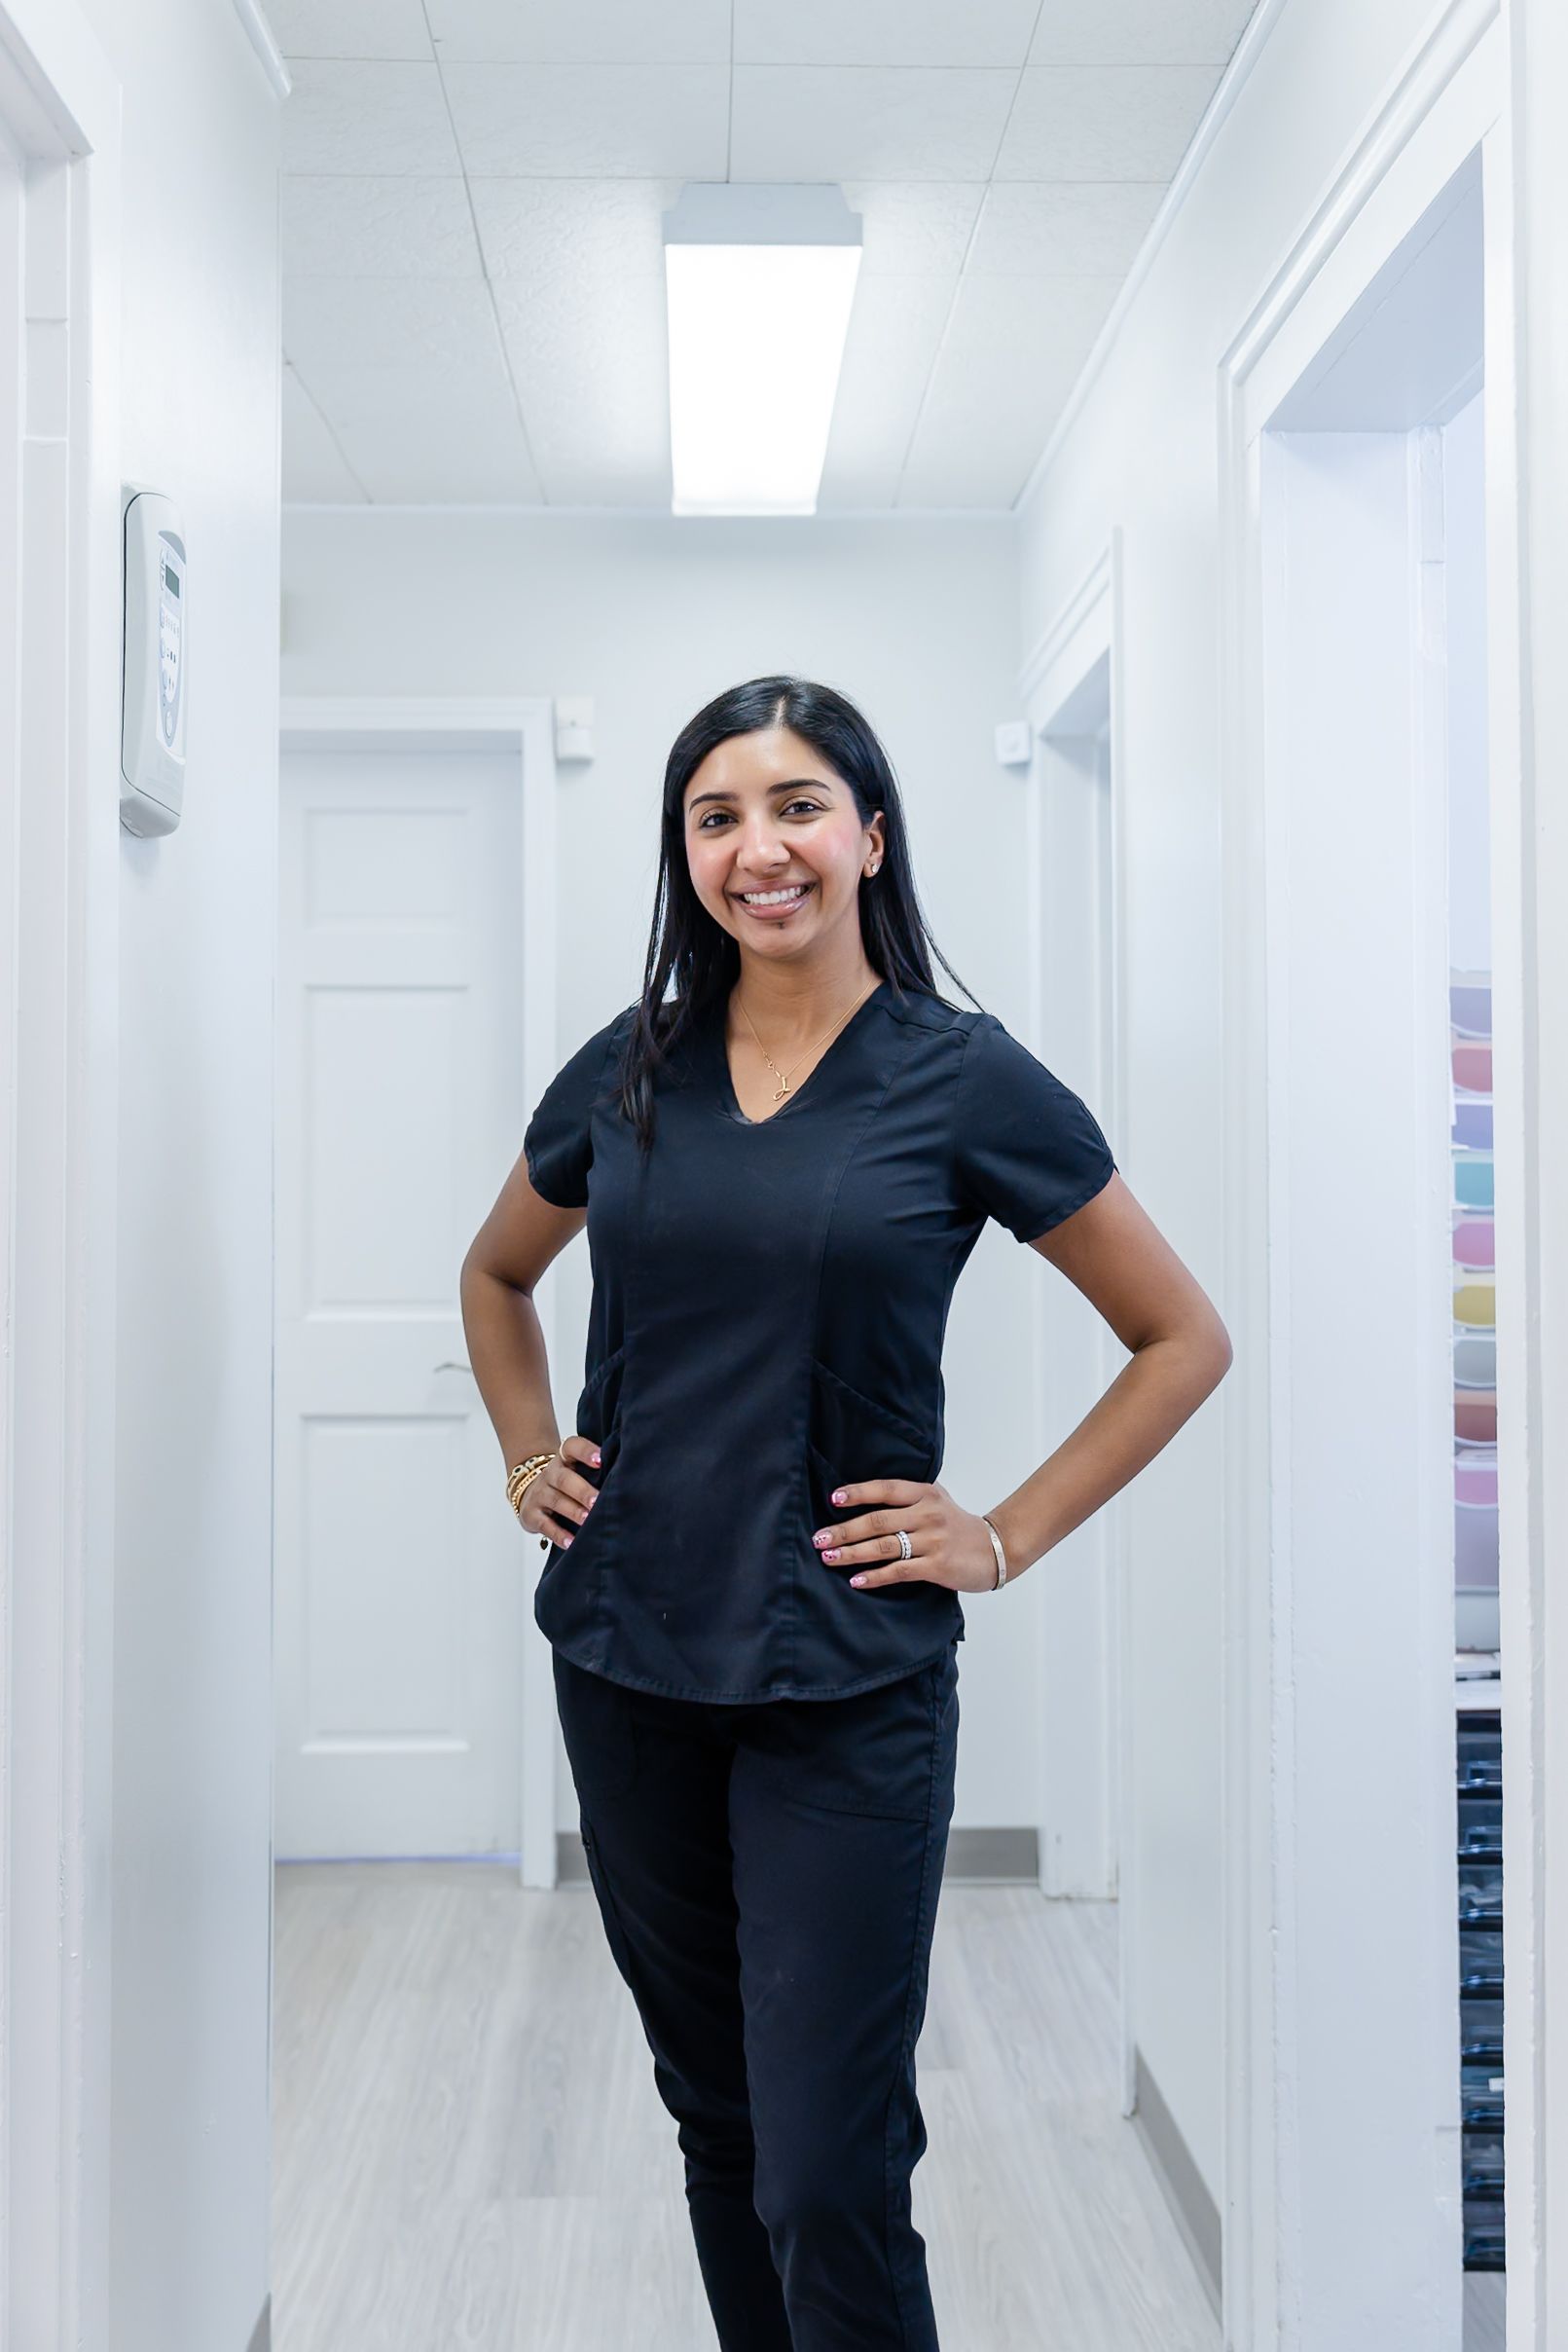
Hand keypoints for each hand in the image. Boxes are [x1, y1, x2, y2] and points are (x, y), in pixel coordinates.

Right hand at [520, 1433, 600, 1548]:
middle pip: (565, 1479)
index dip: (585, 1451)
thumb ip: (597, 1471)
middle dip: (582, 1490)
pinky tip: (571, 1542)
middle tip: (597, 1500)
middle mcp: (550, 1474)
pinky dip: (559, 1534)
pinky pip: (545, 1525)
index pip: (572, 1447)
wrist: (529, 1491)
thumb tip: (630, 1480)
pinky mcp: (531, 1514)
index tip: (601, 1460)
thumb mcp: (577, 1470)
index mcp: (564, 1458)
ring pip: (556, 1501)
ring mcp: (539, 1494)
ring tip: (588, 1520)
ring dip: (573, 1511)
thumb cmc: (567, 1482)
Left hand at [810, 1479, 1002, 1592]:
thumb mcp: (937, 1500)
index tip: (833, 1499)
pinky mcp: (937, 1565)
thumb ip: (907, 1497)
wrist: (996, 1547)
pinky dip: (875, 1576)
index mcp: (925, 1493)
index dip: (858, 1493)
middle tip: (819, 1539)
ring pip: (884, 1546)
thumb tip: (863, 1499)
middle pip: (878, 1520)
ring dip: (852, 1553)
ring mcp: (933, 1540)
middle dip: (844, 1530)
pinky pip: (899, 1570)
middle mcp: (927, 1513)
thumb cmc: (958, 1525)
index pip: (885, 1489)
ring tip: (829, 1557)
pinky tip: (856, 1580)